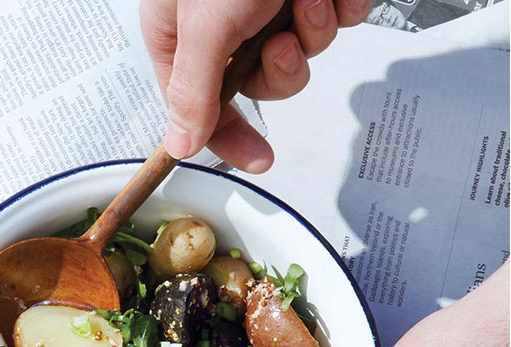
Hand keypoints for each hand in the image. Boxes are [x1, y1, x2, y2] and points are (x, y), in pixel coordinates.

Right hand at [139, 0, 371, 171]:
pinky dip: (340, 7)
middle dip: (280, 71)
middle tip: (281, 43)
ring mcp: (270, 3)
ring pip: (299, 56)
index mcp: (183, 31)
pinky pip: (335, 21)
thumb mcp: (204, 23)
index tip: (258, 159)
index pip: (200, 104)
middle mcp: (225, 22)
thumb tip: (180, 145)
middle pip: (256, 85)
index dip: (229, 134)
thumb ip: (192, 90)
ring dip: (312, 33)